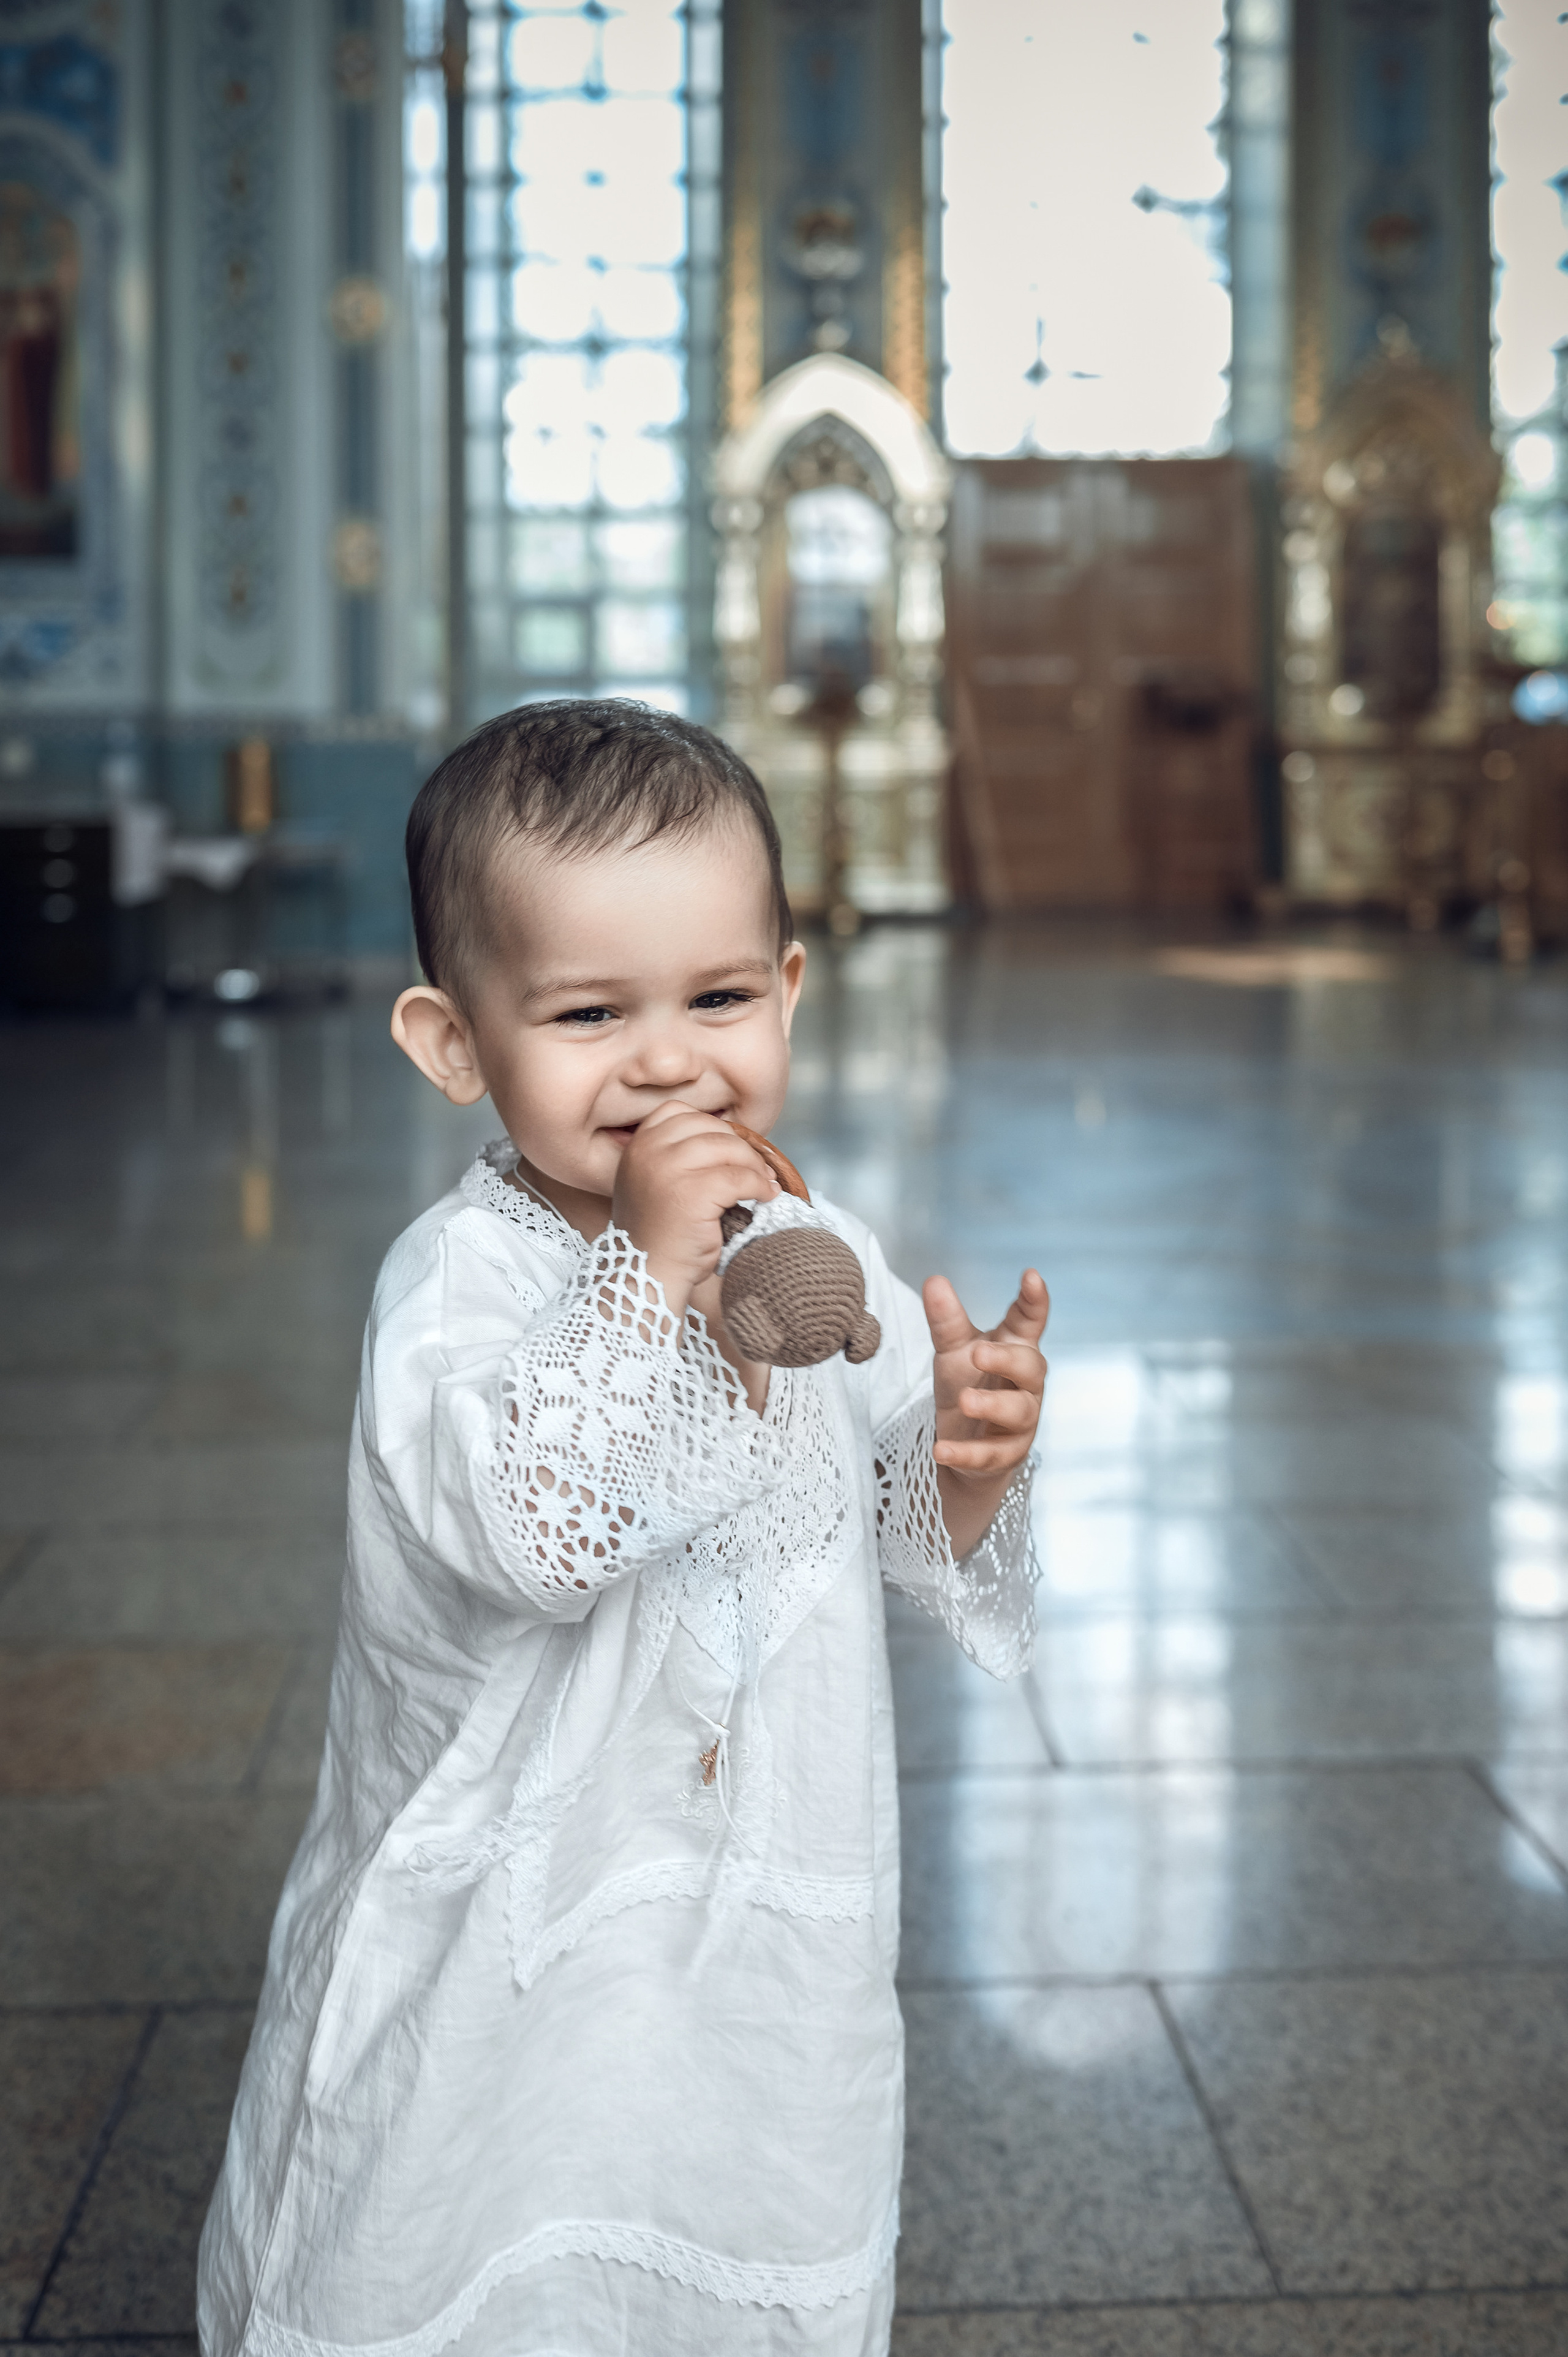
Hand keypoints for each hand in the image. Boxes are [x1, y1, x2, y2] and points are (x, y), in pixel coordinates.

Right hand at [611, 1101, 776, 1312]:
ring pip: (728, 1148)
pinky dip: (760, 1187)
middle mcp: (647, 1152)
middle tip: (757, 1169)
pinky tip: (765, 1198)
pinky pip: (740, 1178)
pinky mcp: (693, 1194)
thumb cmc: (659, 1234)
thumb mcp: (653, 1183)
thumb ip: (674, 1156)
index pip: (679, 1112)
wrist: (648, 1276)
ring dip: (754, 1165)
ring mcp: (668, 1170)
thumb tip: (732, 1139)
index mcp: (637, 1146)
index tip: (728, 1151)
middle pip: (709, 1127)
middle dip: (739, 1146)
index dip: (711, 1127)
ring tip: (764, 1184)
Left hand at [923, 1269, 1048, 1558]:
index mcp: (1015, 1348)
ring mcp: (1020, 1421)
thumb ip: (947, 1319)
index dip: (1034, 1300)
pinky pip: (990, 1455)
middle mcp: (1025, 1383)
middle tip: (978, 1353)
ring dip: (992, 1406)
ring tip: (964, 1401)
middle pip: (1031, 1366)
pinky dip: (966, 1453)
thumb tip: (934, 1280)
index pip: (1029, 1321)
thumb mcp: (954, 1351)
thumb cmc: (970, 1384)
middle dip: (1007, 1359)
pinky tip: (942, 1450)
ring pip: (1019, 1412)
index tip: (1031, 1276)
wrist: (965, 1446)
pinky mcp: (1005, 1454)